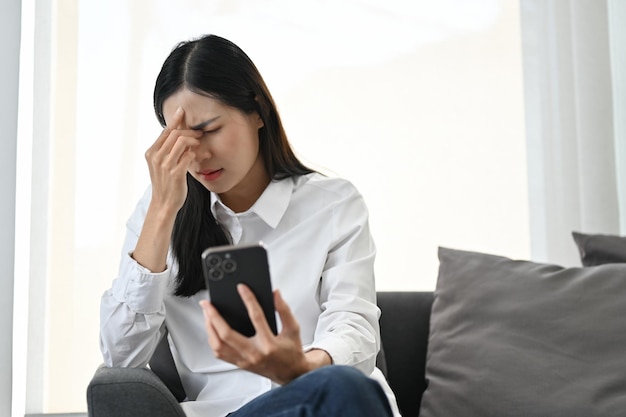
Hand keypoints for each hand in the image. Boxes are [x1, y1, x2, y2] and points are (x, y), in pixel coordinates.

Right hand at [144, 107, 201, 214]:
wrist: (164, 203)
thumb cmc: (165, 183)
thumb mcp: (161, 165)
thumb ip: (167, 150)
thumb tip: (178, 134)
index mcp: (151, 153)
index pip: (165, 132)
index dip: (174, 120)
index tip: (182, 111)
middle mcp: (156, 157)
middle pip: (175, 134)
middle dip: (189, 131)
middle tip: (199, 133)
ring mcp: (165, 165)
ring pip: (182, 142)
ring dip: (194, 141)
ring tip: (200, 144)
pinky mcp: (176, 173)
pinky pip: (188, 155)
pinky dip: (195, 153)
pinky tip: (198, 156)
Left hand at [199, 285, 330, 384]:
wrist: (291, 374)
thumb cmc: (292, 352)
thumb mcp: (293, 329)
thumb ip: (284, 310)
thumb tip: (275, 294)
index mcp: (269, 344)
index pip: (256, 317)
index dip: (248, 299)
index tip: (242, 288)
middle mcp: (254, 353)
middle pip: (227, 334)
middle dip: (214, 317)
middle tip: (208, 304)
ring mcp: (244, 360)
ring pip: (219, 346)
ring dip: (210, 329)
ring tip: (207, 315)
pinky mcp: (239, 364)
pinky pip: (220, 353)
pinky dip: (213, 340)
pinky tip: (212, 330)